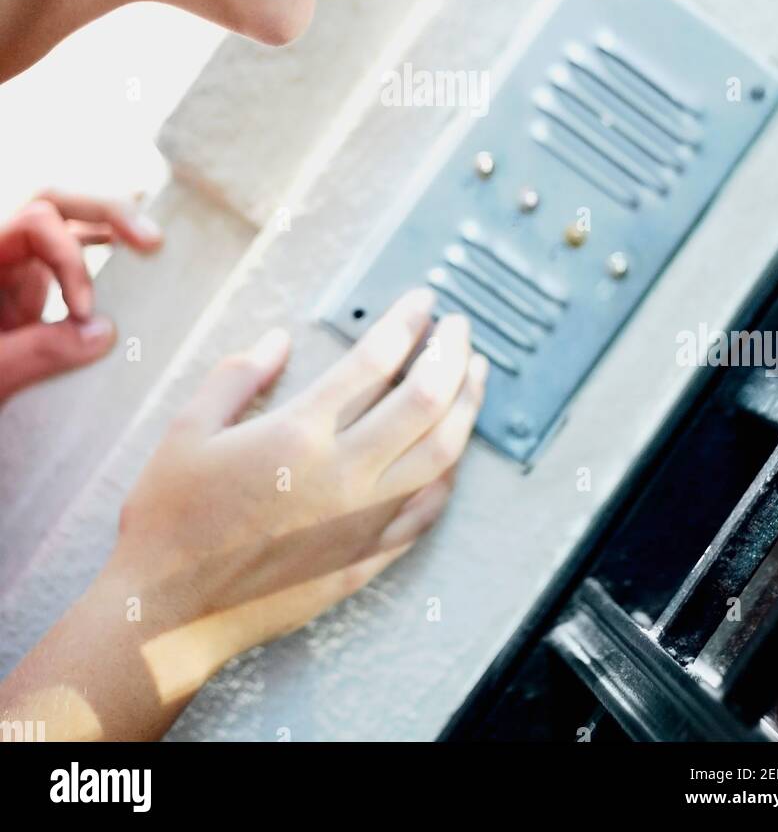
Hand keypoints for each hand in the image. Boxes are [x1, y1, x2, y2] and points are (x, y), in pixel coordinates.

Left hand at [0, 189, 162, 399]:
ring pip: (64, 218)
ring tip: (153, 238)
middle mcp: (0, 254)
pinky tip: (135, 248)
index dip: (70, 260)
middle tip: (150, 240)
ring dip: (110, 221)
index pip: (35, 224)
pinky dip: (103, 243)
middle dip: (104, 211)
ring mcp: (14, 268)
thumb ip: (39, 353)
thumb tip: (105, 332)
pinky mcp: (29, 290)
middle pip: (52, 201)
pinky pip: (68, 249)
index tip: (85, 313)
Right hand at [109, 287, 488, 697]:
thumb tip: (279, 340)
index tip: (422, 301)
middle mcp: (342, 475)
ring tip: (475, 374)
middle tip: (459, 326)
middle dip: (451, 353)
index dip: (407, 323)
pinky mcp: (364, 559)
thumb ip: (236, 375)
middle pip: (425, 401)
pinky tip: (454, 452)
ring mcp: (360, 521)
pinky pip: (425, 513)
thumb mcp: (187, 429)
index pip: (375, 361)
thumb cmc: (170, 520)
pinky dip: (449, 475)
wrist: (167, 613)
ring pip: (441, 455)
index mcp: (299, 433)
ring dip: (466, 407)